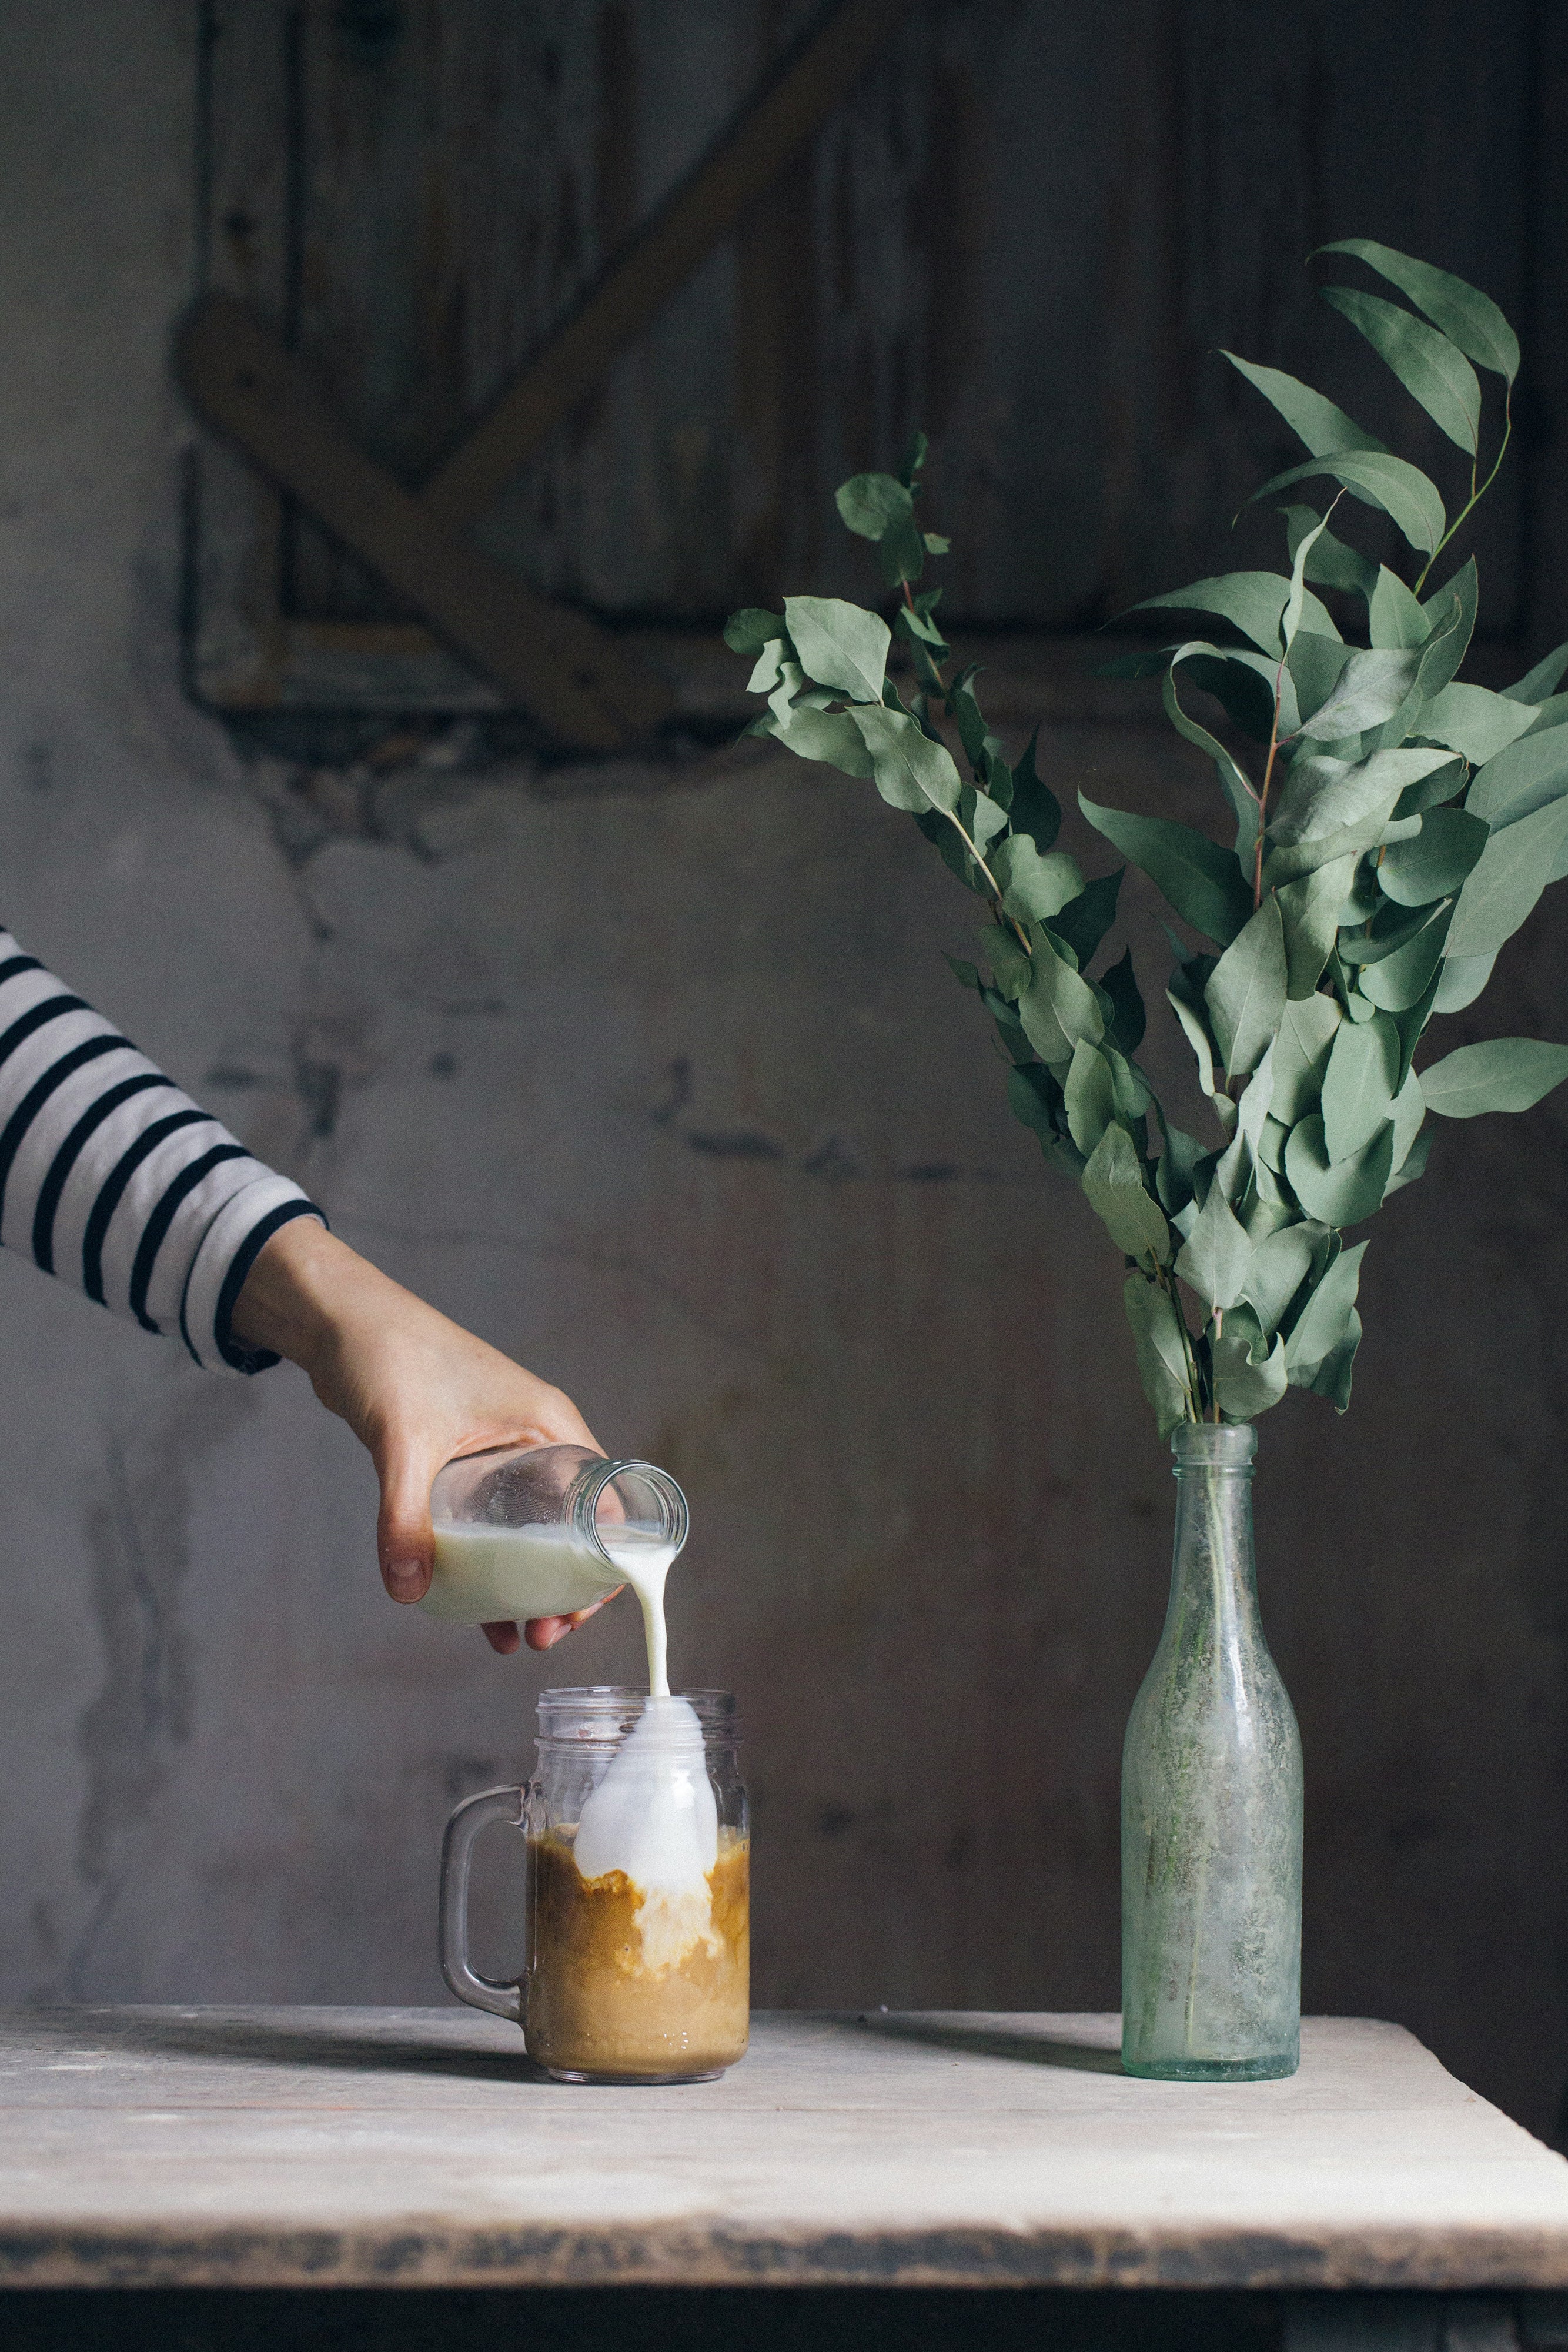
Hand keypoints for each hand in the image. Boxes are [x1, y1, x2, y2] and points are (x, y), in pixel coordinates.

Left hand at [231, 1218, 611, 1654]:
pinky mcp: (465, 1463)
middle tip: (541, 1638)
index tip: (574, 1613)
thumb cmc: (388, 1356)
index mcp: (549, 1424)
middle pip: (574, 1528)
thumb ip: (403, 1517)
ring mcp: (502, 1452)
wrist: (340, 1320)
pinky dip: (489, 1567)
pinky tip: (474, 1611)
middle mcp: (537, 1438)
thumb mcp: (402, 1441)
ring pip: (532, 1533)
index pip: (605, 1502)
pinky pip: (492, 1526)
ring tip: (513, 1640)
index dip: (602, 1564)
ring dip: (527, 1586)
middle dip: (563, 1589)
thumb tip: (408, 1591)